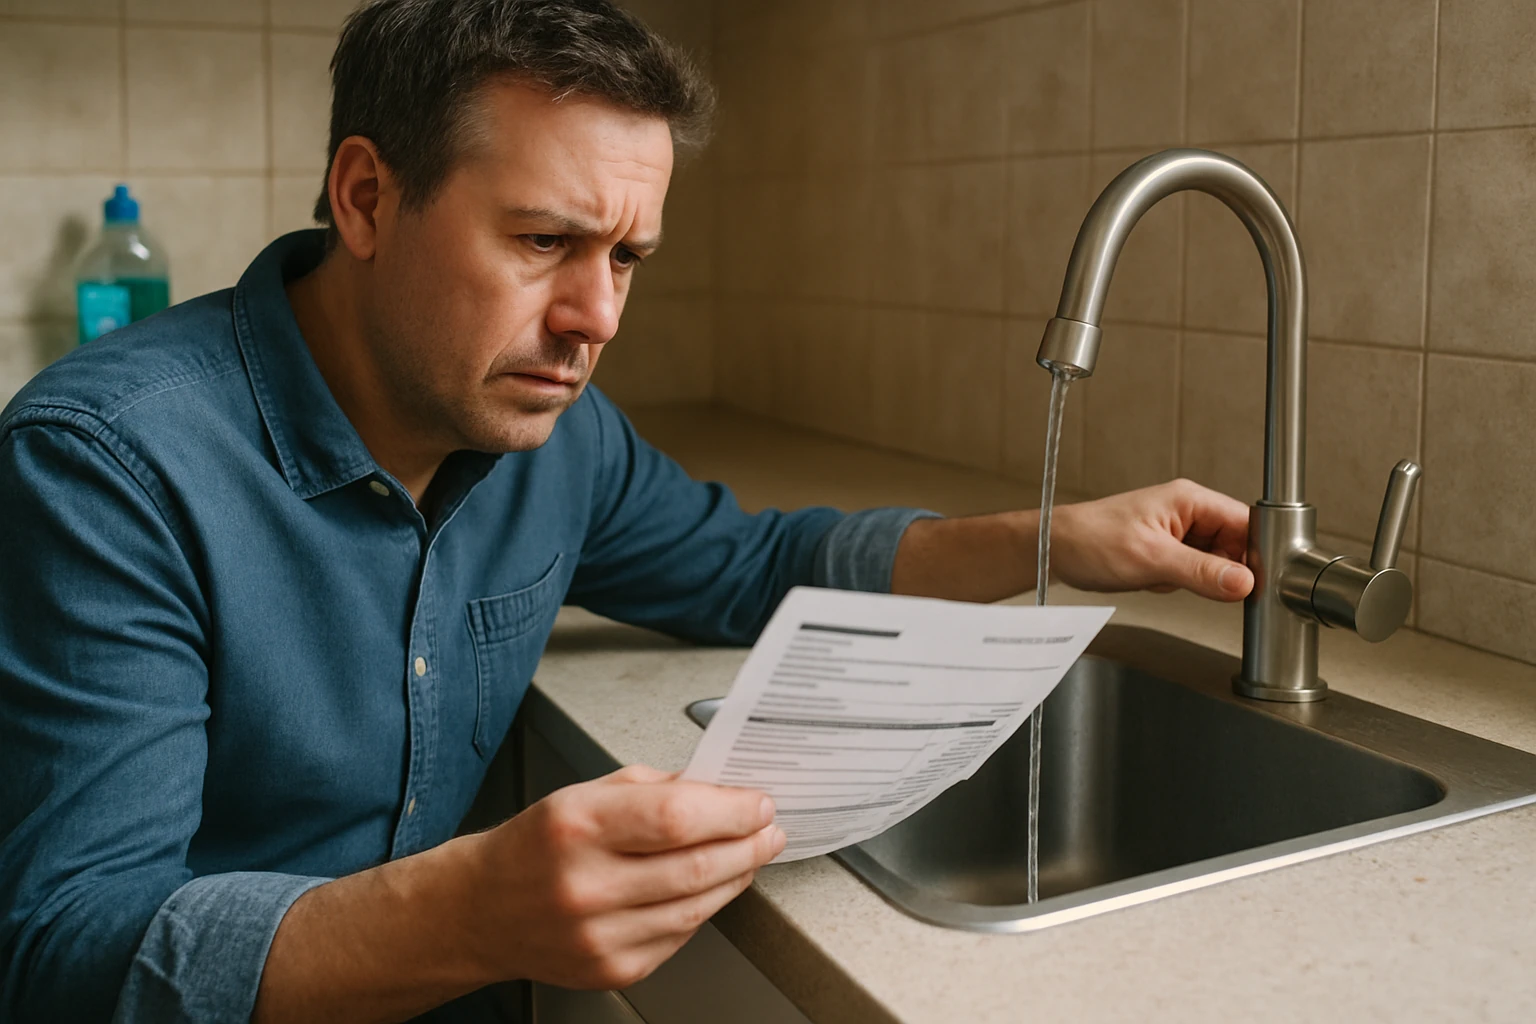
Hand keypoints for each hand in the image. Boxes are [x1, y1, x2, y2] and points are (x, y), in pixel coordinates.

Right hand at [464, 764, 783, 989]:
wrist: (484, 910)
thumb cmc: (537, 845)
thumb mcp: (585, 794)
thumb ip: (654, 789)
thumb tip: (720, 790)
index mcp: (577, 825)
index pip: (676, 817)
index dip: (731, 810)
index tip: (758, 802)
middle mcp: (585, 884)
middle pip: (696, 866)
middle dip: (749, 843)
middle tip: (769, 829)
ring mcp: (598, 935)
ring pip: (697, 907)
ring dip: (737, 876)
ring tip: (751, 854)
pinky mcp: (611, 968)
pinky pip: (680, 935)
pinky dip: (704, 907)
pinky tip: (709, 887)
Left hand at [1051, 479, 1252, 600]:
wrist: (1054, 550)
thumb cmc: (1091, 540)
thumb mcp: (1151, 559)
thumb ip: (1201, 572)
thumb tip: (1244, 582)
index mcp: (1190, 500)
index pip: (1247, 523)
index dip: (1258, 553)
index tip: (1260, 580)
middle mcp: (1188, 513)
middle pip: (1236, 546)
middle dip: (1224, 572)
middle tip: (1205, 585)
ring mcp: (1178, 533)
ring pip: (1215, 563)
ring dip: (1198, 580)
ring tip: (1167, 577)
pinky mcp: (1167, 552)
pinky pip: (1193, 573)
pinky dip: (1180, 584)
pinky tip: (1157, 580)